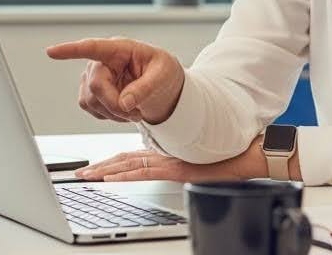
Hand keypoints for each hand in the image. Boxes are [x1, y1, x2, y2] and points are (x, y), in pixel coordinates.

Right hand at [46, 37, 185, 124]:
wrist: (162, 85)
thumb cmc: (163, 71)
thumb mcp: (163, 75)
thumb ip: (145, 88)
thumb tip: (125, 102)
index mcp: (119, 48)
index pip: (92, 47)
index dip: (70, 50)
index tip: (52, 51)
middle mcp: (102, 61)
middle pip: (96, 86)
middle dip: (115, 104)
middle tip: (136, 112)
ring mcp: (94, 77)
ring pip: (90, 101)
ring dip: (113, 112)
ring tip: (134, 110)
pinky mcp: (91, 92)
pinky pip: (91, 109)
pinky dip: (109, 115)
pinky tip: (123, 110)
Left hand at [74, 145, 266, 182]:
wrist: (251, 155)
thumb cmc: (231, 159)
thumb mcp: (200, 165)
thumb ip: (183, 166)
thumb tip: (175, 171)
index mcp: (169, 154)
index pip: (133, 157)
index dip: (112, 161)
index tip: (94, 167)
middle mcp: (167, 154)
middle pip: (125, 159)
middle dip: (101, 166)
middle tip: (81, 172)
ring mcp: (171, 161)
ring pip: (130, 164)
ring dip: (106, 170)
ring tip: (88, 176)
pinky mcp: (178, 169)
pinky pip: (146, 172)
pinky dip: (126, 175)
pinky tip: (112, 178)